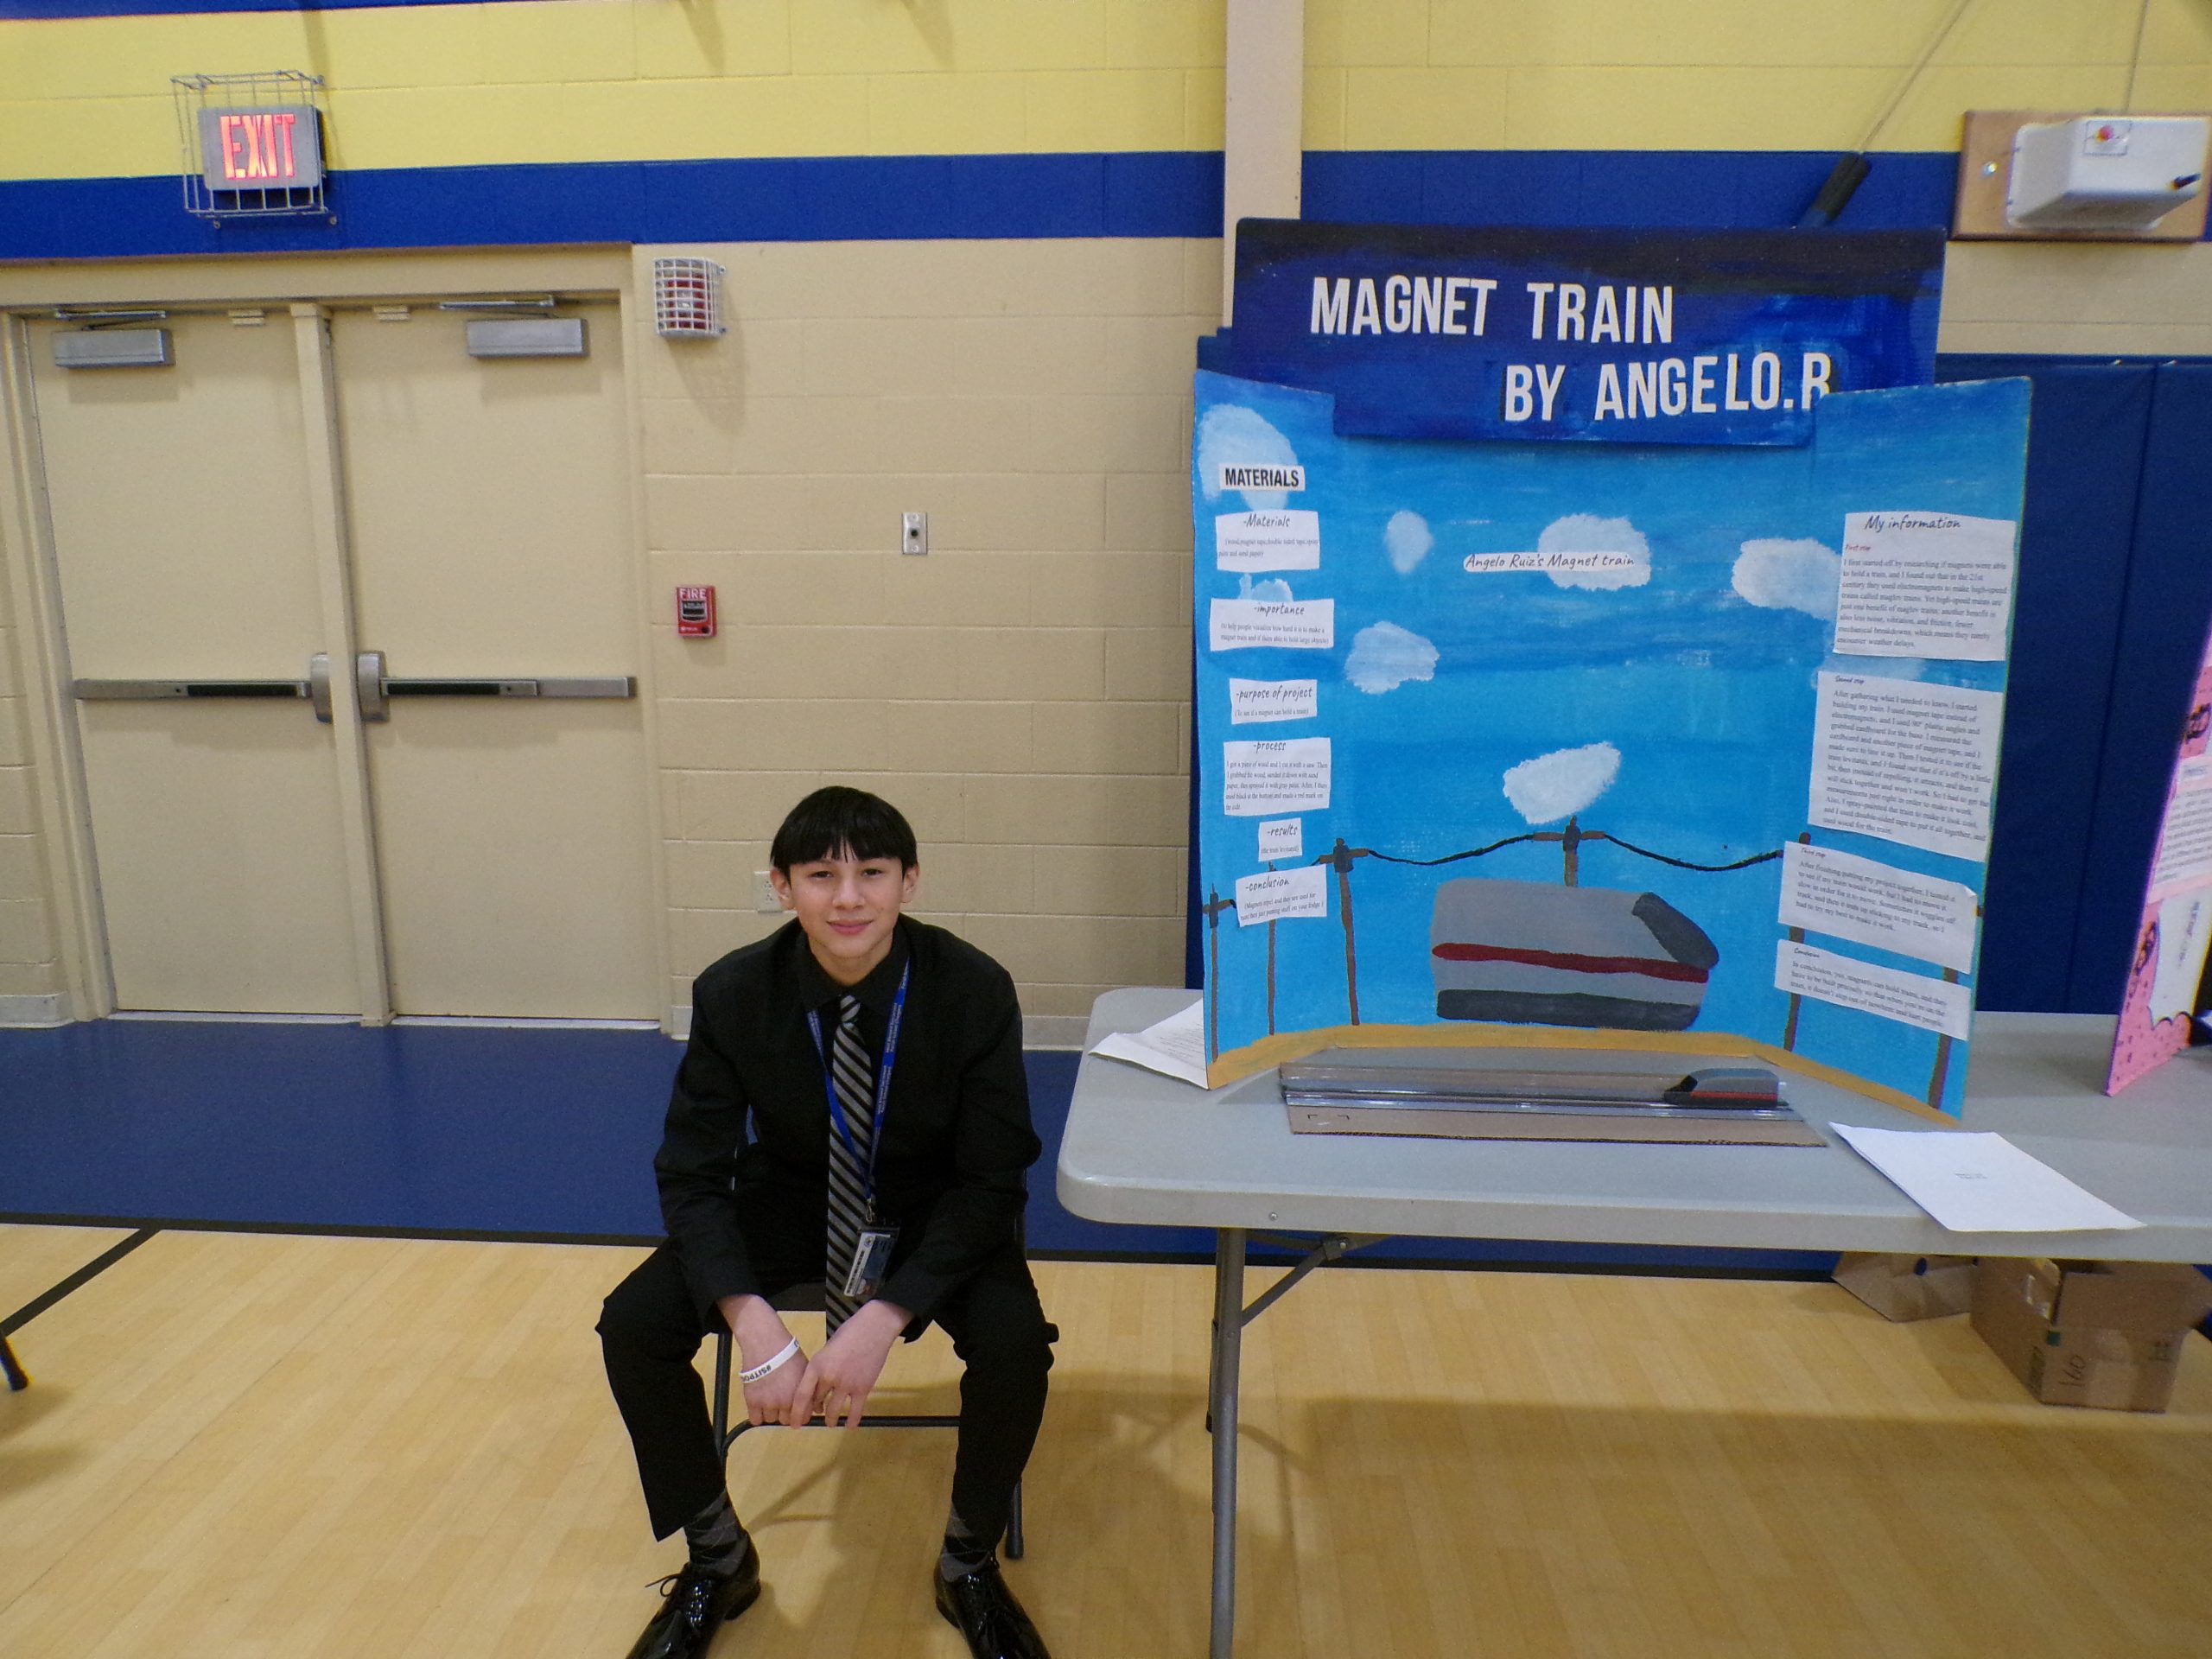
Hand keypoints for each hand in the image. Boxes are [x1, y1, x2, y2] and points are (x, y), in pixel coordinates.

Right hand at [720, 1294, 806, 1428]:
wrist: (765, 1344)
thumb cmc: (788, 1354)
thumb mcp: (806, 1370)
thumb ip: (812, 1391)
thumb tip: (818, 1409)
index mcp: (799, 1395)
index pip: (803, 1417)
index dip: (800, 1413)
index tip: (796, 1409)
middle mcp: (784, 1402)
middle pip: (786, 1420)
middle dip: (785, 1412)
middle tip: (781, 1400)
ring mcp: (767, 1403)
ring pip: (771, 1420)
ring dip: (771, 1412)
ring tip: (770, 1398)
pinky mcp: (752, 1401)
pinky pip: (755, 1420)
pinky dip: (757, 1415)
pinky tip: (759, 1405)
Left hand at [795, 1299, 910, 1427]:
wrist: (873, 1328)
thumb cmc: (849, 1334)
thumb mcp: (827, 1349)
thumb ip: (821, 1369)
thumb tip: (817, 1387)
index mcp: (816, 1366)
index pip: (801, 1396)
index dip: (796, 1413)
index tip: (793, 1424)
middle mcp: (828, 1377)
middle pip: (817, 1402)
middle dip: (815, 1412)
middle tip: (814, 1417)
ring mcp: (846, 1384)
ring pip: (833, 1411)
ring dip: (830, 1420)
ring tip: (830, 1423)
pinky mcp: (863, 1388)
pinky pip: (855, 1411)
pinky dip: (851, 1421)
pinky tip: (849, 1426)